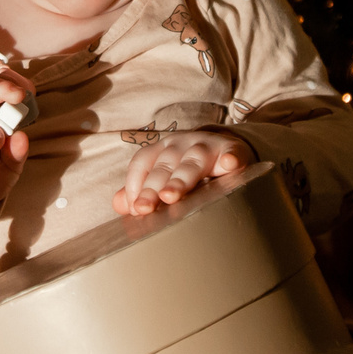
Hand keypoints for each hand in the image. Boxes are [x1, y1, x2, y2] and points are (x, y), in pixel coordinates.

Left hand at [113, 130, 244, 214]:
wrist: (228, 148)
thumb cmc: (189, 167)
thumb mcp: (165, 174)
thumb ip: (142, 190)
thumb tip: (119, 205)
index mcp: (161, 150)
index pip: (142, 163)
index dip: (135, 184)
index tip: (133, 208)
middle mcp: (181, 145)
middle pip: (164, 166)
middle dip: (152, 188)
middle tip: (144, 208)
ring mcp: (207, 146)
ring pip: (192, 162)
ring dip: (181, 178)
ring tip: (171, 195)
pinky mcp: (232, 150)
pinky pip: (232, 153)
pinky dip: (231, 159)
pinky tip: (229, 166)